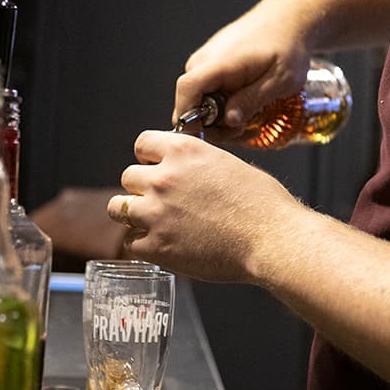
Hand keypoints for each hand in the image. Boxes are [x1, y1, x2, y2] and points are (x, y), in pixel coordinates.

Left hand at [107, 129, 303, 282]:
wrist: (272, 239)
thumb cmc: (263, 204)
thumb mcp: (230, 165)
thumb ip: (198, 164)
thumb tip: (187, 171)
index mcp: (183, 151)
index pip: (142, 143)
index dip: (149, 157)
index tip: (156, 167)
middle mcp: (163, 177)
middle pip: (127, 177)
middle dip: (141, 188)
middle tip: (161, 201)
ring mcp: (155, 212)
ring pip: (118, 207)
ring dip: (133, 214)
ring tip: (154, 223)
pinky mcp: (156, 246)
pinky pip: (130, 243)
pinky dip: (143, 246)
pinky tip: (164, 246)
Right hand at [173, 0, 311, 135]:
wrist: (287, 21)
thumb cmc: (287, 47)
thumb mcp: (281, 80)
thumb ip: (252, 100)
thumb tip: (228, 121)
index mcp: (220, 62)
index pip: (187, 91)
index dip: (192, 118)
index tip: (214, 134)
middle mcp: (204, 61)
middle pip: (189, 105)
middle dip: (212, 126)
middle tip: (243, 129)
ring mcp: (204, 62)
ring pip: (197, 102)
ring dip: (218, 118)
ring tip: (248, 117)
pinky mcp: (209, 67)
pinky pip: (204, 94)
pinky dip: (220, 106)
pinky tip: (243, 106)